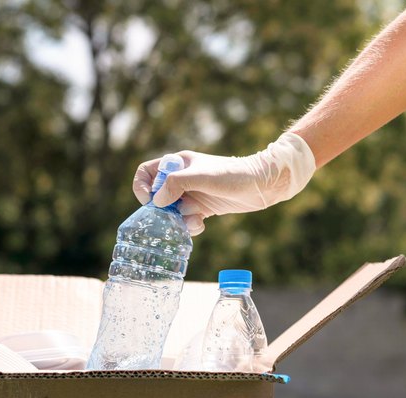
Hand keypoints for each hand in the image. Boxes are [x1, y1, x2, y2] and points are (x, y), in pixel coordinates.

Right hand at [132, 132, 315, 234]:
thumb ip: (176, 184)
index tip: (150, 201)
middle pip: (158, 196)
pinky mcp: (203, 207)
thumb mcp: (202, 177)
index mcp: (178, 164)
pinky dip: (190, 225)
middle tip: (172, 218)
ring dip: (177, 220)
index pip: (147, 172)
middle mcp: (182, 178)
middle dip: (163, 210)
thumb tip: (158, 201)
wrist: (263, 185)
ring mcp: (193, 193)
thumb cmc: (233, 175)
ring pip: (172, 211)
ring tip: (193, 221)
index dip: (142, 187)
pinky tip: (202, 224)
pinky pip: (186, 219)